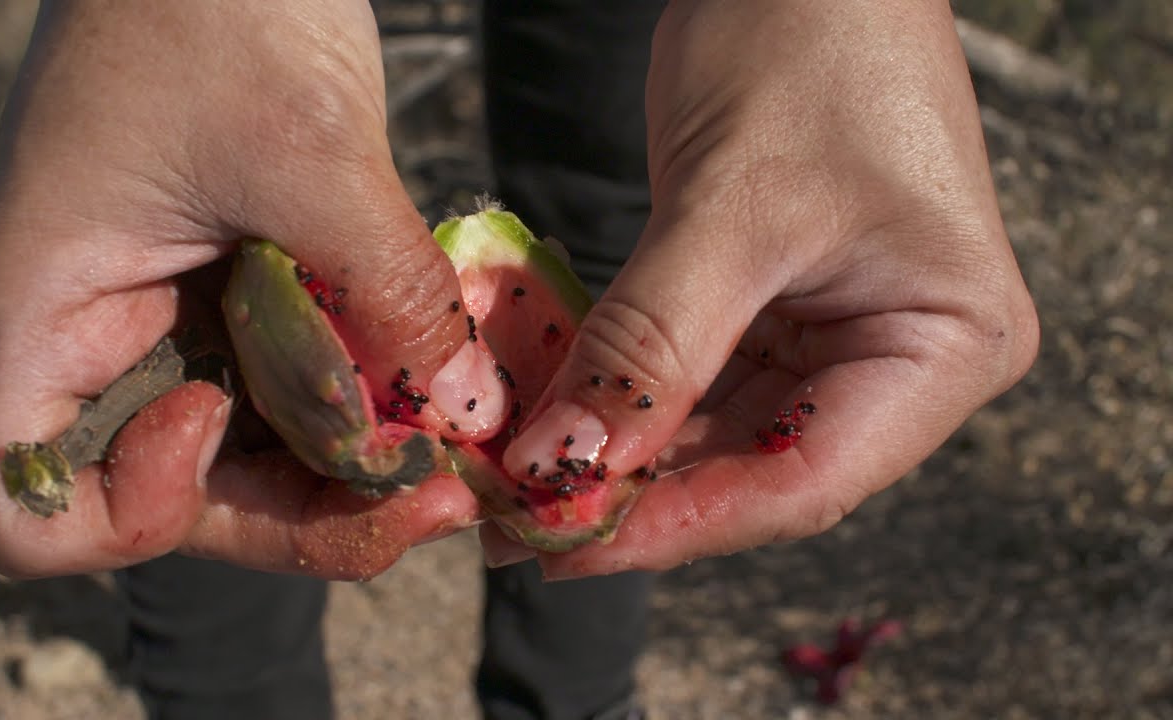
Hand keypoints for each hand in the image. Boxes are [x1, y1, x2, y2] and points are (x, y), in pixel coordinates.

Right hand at [0, 1, 507, 579]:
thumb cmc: (211, 4)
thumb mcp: (307, 151)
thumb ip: (385, 290)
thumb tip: (461, 410)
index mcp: (50, 309)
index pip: (24, 505)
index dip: (127, 510)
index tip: (215, 411)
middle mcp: (105, 337)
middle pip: (182, 505)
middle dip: (307, 519)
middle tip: (432, 500)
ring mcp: (179, 321)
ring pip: (254, 462)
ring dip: (353, 481)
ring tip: (455, 466)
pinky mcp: (244, 297)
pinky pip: (298, 394)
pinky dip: (365, 413)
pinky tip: (441, 399)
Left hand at [485, 0, 1038, 576]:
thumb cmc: (807, 44)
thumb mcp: (727, 207)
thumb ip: (649, 347)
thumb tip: (565, 468)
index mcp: (948, 344)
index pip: (806, 476)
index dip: (680, 524)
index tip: (566, 542)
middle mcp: (907, 359)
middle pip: (757, 469)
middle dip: (636, 496)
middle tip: (520, 526)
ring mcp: (845, 337)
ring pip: (717, 435)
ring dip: (620, 456)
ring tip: (518, 487)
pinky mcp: (783, 310)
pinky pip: (697, 379)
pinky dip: (624, 398)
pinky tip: (553, 421)